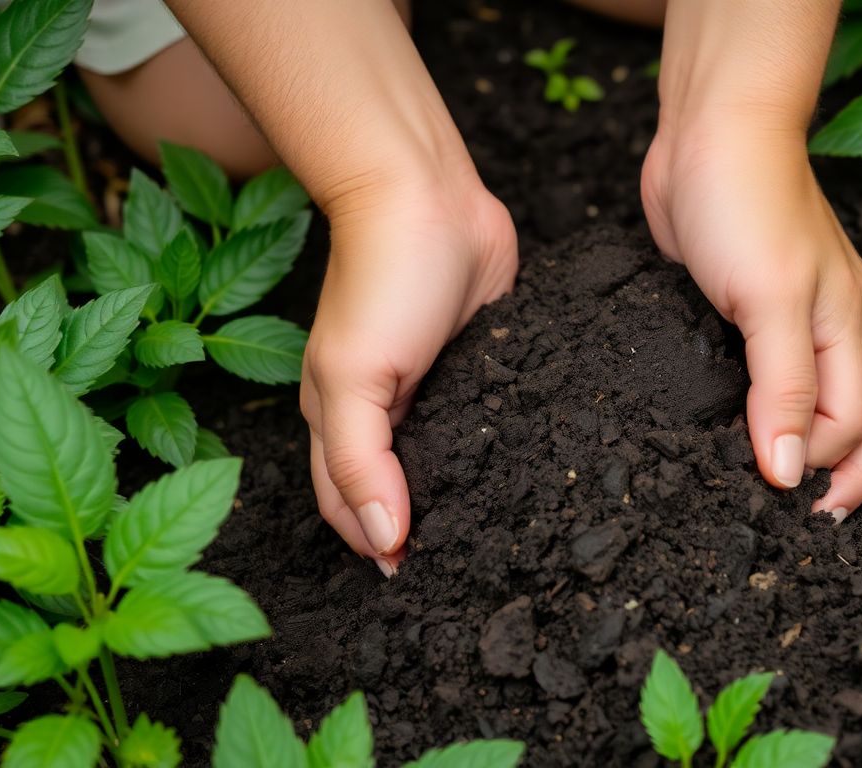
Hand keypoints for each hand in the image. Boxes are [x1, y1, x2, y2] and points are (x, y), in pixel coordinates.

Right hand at [300, 180, 516, 573]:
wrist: (428, 196)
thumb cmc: (383, 279)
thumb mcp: (358, 377)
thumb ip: (363, 461)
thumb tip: (382, 541)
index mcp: (339, 417)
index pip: (347, 506)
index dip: (373, 546)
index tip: (414, 584)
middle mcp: (384, 409)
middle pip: (393, 489)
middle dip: (415, 532)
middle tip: (461, 570)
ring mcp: (433, 386)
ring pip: (443, 459)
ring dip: (459, 495)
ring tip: (496, 535)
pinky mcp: (478, 363)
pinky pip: (484, 419)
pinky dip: (493, 450)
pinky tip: (521, 472)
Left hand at [641, 127, 861, 519]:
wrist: (709, 130)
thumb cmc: (744, 201)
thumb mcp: (769, 300)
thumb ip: (781, 388)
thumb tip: (788, 474)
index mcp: (852, 323)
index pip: (854, 421)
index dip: (818, 463)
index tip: (774, 492)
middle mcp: (838, 323)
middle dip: (850, 472)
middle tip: (815, 521)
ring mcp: (800, 314)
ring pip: (834, 393)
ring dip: (822, 444)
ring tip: (798, 488)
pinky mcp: (755, 306)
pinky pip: (779, 370)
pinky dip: (776, 406)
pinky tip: (751, 423)